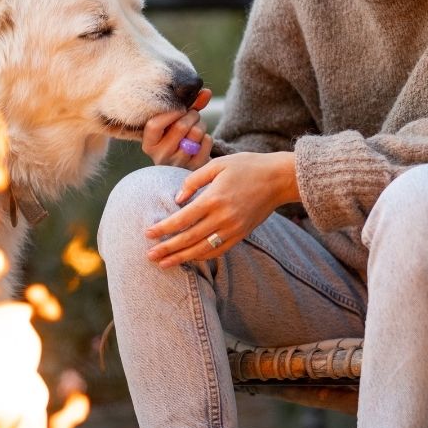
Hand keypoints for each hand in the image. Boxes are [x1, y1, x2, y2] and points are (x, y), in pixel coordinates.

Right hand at [141, 87, 213, 168]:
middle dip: (192, 114)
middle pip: (180, 126)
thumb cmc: (176, 138)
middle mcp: (161, 156)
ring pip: (196, 132)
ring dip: (201, 124)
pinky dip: (207, 137)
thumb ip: (188, 105)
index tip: (179, 109)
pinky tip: (201, 141)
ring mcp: (178, 164)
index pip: (154, 125)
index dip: (170, 113)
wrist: (185, 165)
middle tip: (193, 115)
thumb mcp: (175, 123)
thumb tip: (206, 92)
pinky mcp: (195, 167)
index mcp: (149, 145)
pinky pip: (207, 141)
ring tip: (197, 127)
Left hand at [144, 151, 299, 267]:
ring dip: (181, 258)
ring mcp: (233, 228)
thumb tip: (176, 199)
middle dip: (167, 248)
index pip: (182, 219)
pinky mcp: (241, 234)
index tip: (148, 233)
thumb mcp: (218, 164)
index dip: (163, 228)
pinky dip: (202, 256)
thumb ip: (193, 180)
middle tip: (149, 255)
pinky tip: (189, 259)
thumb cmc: (247, 166)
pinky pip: (218, 250)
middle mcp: (223, 217)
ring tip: (164, 264)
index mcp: (214, 198)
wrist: (279, 179)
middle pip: (188, 238)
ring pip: (202, 249)